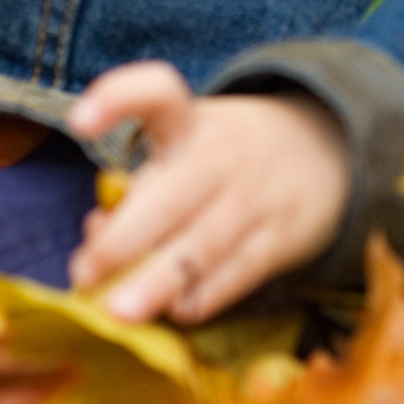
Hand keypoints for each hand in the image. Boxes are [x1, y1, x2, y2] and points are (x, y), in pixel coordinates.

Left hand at [66, 61, 348, 324]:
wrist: (325, 150)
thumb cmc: (225, 154)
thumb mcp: (188, 143)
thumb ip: (139, 184)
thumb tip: (96, 234)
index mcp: (189, 122)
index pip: (158, 93)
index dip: (118, 99)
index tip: (78, 122)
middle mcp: (220, 156)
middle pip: (169, 196)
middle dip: (122, 239)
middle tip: (83, 273)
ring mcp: (252, 199)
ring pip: (200, 247)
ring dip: (157, 281)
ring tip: (117, 311)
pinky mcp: (279, 239)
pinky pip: (237, 274)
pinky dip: (205, 297)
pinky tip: (177, 309)